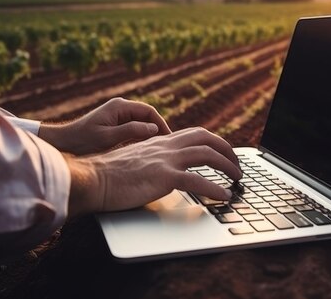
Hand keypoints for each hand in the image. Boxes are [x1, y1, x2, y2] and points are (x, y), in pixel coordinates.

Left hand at [39, 97, 170, 154]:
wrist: (63, 144)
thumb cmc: (82, 141)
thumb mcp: (108, 137)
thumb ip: (131, 131)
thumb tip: (154, 128)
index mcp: (119, 106)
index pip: (149, 111)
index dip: (161, 124)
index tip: (169, 138)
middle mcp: (120, 107)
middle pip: (147, 116)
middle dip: (158, 129)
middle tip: (168, 146)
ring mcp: (118, 116)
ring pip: (142, 123)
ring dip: (151, 134)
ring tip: (160, 149)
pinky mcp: (115, 125)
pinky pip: (134, 129)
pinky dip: (142, 138)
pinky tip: (146, 150)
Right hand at [66, 127, 242, 216]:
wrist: (92, 178)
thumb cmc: (109, 174)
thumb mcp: (135, 160)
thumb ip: (152, 160)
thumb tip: (163, 170)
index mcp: (159, 142)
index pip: (194, 134)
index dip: (213, 141)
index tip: (223, 151)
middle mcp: (166, 146)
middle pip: (207, 139)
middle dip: (227, 150)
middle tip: (236, 165)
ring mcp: (166, 160)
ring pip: (208, 155)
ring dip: (228, 166)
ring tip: (238, 178)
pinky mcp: (163, 177)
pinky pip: (197, 181)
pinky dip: (215, 189)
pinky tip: (224, 196)